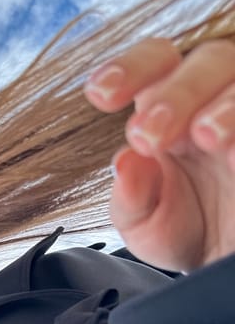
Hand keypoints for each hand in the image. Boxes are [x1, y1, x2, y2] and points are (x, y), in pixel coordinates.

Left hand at [84, 37, 234, 271]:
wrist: (225, 264)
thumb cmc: (183, 232)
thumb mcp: (145, 223)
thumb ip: (130, 197)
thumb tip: (124, 163)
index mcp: (170, 108)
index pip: (155, 63)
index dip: (130, 68)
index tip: (100, 95)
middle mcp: (216, 100)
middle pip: (209, 59)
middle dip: (177, 94)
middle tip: (151, 135)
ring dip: (226, 107)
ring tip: (206, 137)